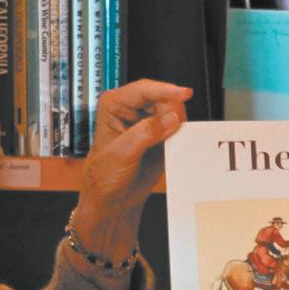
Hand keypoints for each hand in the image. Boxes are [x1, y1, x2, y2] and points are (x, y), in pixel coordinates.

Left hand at [68, 81, 193, 269]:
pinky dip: (180, 136)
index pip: (143, 90)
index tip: (184, 94)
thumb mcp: (122, 153)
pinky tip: (173, 146)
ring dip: (176, 125)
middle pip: (162, 99)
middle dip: (172, 112)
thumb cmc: (104, 175)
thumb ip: (145, 133)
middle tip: (174, 130)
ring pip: (172, 113)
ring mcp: (146, 123)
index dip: (165, 90)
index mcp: (114, 105)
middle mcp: (130, 110)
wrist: (113, 199)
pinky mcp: (159, 137)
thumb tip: (170, 119)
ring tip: (167, 143)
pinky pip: (177, 129)